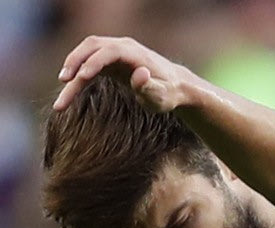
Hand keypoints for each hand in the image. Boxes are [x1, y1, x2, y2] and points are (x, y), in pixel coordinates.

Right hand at [54, 35, 195, 112]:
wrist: (174, 86)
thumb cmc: (169, 93)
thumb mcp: (162, 95)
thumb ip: (150, 87)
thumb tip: (140, 73)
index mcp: (135, 53)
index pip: (109, 51)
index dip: (94, 62)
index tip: (81, 78)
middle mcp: (122, 47)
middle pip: (92, 46)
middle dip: (75, 61)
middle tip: (64, 81)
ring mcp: (113, 52)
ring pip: (85, 54)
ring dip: (71, 68)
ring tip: (62, 89)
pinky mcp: (108, 61)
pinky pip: (87, 65)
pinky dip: (76, 76)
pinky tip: (67, 92)